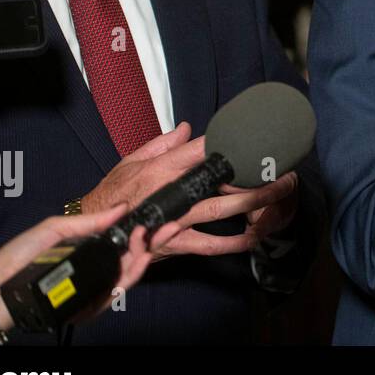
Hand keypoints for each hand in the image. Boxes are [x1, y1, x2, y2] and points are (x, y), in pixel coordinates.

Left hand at [0, 204, 175, 329]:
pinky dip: (130, 277)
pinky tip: (136, 261)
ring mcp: (95, 289)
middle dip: (153, 243)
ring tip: (148, 240)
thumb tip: (122, 207)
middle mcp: (97, 270)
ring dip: (144, 257)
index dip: (145, 231)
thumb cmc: (20, 256)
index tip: (161, 218)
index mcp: (91, 251)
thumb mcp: (54, 229)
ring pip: (130, 276)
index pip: (125, 242)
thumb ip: (89, 220)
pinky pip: (116, 294)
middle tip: (167, 227)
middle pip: (134, 258)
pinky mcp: (90, 306)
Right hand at [78, 122, 273, 260]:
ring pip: (220, 210)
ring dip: (254, 202)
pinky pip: (208, 245)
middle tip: (284, 168)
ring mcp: (173, 220)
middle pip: (220, 181)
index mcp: (161, 169)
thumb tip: (187, 129)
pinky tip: (255, 236)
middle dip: (255, 175)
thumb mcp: (132, 161)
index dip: (230, 143)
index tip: (256, 138)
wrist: (90, 232)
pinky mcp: (172, 244)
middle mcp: (170, 193)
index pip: (201, 150)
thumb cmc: (113, 193)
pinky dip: (232, 243)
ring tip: (280, 193)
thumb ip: (163, 145)